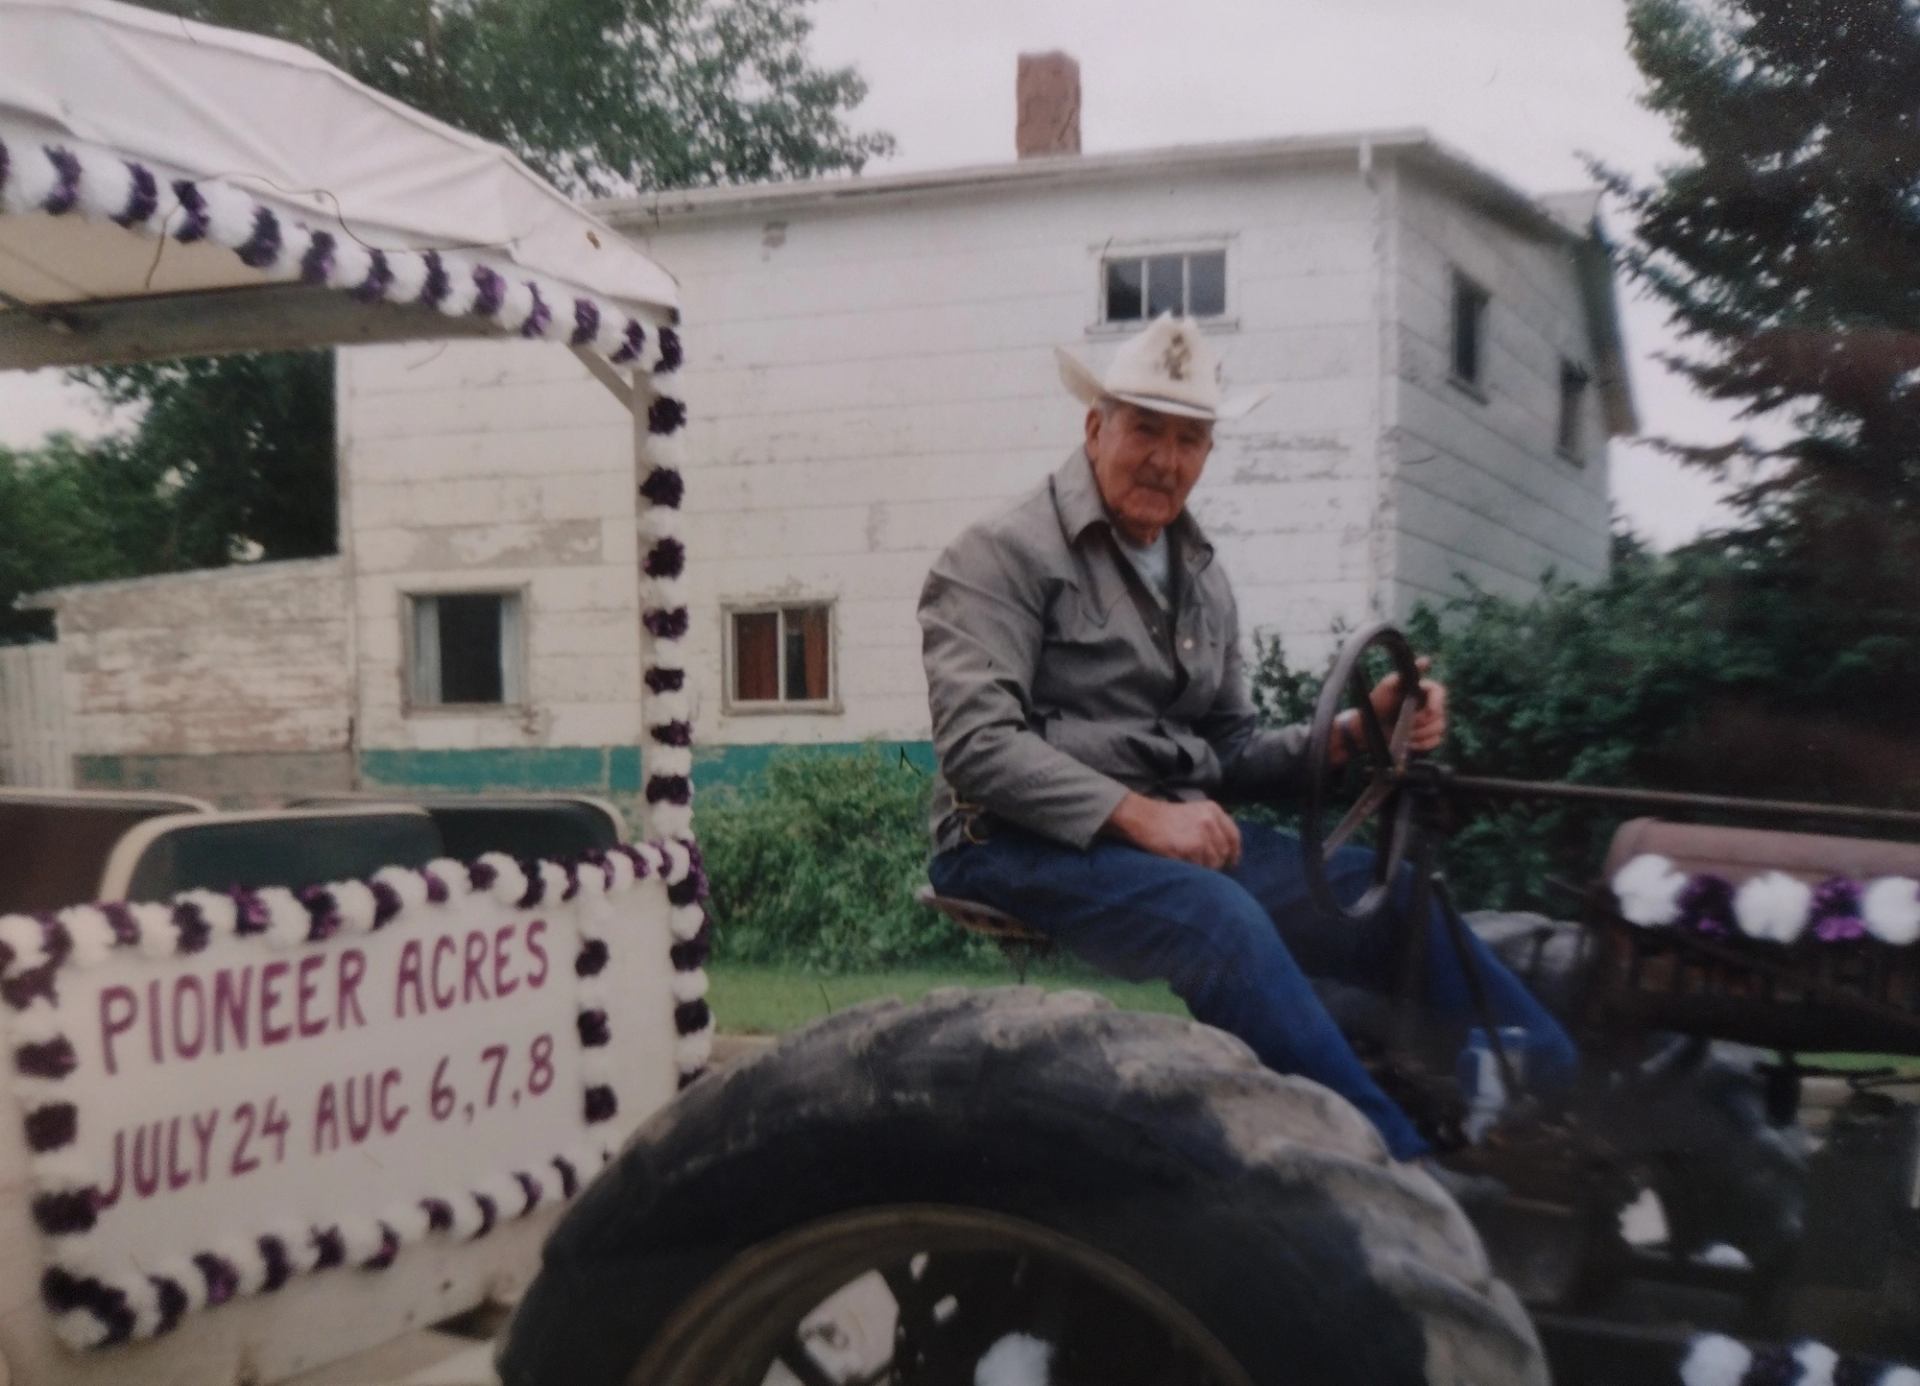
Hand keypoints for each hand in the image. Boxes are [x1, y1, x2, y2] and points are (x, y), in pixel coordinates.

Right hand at [1105, 794, 1241, 869]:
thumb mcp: (1194, 812)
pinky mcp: (1190, 848)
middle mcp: (1210, 821)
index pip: (1234, 836)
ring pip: (1213, 863)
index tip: (1231, 862)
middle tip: (1204, 864)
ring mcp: (1201, 835)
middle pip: (1224, 852)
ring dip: (1203, 867)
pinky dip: (1192, 868)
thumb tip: (1227, 852)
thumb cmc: (1165, 818)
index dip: (1234, 852)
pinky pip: (1198, 867)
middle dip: (1217, 862)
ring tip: (1189, 860)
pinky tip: (1181, 860)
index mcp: (1213, 810)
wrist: (1142, 818)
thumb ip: (1212, 826)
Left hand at [1338, 657, 1447, 761]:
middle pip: (1440, 714)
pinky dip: (1422, 744)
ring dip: (1421, 734)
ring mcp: (1430, 721)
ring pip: (1439, 728)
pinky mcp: (1427, 736)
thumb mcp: (1388, 687)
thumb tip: (1426, 660)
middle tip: (1407, 724)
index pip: (1439, 692)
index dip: (1437, 702)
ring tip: (1405, 734)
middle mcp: (1429, 704)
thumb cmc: (1377, 704)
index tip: (1429, 710)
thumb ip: (1406, 676)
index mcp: (1421, 690)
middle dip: (1423, 722)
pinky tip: (1409, 743)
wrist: (1369, 728)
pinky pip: (1435, 741)